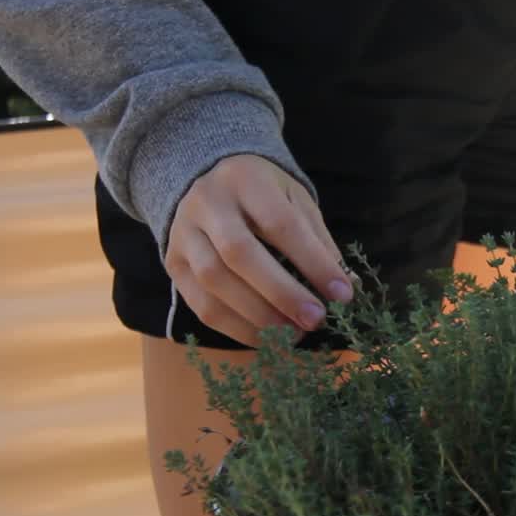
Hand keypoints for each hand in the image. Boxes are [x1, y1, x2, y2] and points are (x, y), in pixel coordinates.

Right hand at [164, 154, 353, 346]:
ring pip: (214, 281)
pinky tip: (266, 338)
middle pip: (240, 254)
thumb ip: (317, 240)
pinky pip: (199, 304)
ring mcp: (183, 234)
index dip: (314, 262)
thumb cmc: (262, 193)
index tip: (343, 294)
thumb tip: (343, 288)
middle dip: (283, 293)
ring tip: (294, 333)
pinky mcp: (172, 263)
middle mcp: (208, 203)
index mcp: (246, 179)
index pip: (281, 224)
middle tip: (315, 319)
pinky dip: (236, 327)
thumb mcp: (295, 200)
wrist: (204, 178)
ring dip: (259, 316)